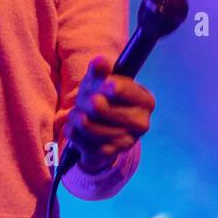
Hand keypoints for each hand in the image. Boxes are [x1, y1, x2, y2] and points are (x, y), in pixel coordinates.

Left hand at [66, 56, 154, 172]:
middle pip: (98, 106)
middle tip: (84, 100)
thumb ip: (101, 71)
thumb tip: (99, 62)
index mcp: (145, 100)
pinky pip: (79, 139)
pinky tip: (76, 128)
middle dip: (83, 101)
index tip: (100, 85)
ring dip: (75, 116)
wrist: (100, 132)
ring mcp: (126, 141)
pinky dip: (72, 130)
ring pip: (86, 124)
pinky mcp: (108, 154)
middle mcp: (141, 123)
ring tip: (78, 114)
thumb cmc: (104, 99)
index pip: (117, 88)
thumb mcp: (102, 82)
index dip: (101, 84)